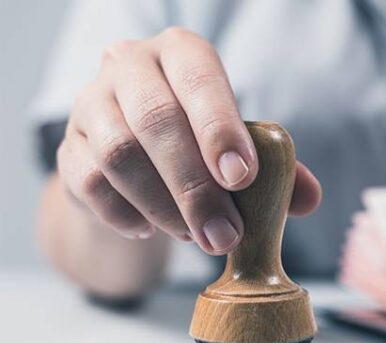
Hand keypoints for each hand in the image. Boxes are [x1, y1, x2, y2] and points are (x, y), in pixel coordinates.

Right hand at [57, 27, 320, 254]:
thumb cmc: (199, 144)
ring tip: (195, 238)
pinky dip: (126, 215)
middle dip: (195, 187)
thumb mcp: (238, 147)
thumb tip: (309, 199)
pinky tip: (152, 230)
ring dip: (163, 207)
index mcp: (182, 53)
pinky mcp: (67, 147)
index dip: (220, 128)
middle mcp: (130, 66)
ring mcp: (91, 104)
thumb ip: (276, 169)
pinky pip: (91, 184)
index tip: (241, 178)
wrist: (136, 160)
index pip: (200, 78)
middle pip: (156, 121)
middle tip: (224, 235)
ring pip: (119, 155)